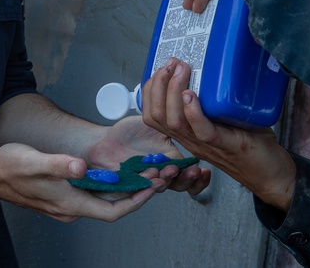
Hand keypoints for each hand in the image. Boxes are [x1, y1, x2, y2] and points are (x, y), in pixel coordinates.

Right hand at [0, 141, 163, 222]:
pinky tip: (117, 169)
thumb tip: (81, 167)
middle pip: (112, 206)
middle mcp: (71, 207)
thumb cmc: (11, 167)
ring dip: (125, 187)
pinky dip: (109, 184)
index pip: (111, 212)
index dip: (136, 202)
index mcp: (69, 204)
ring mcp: (67, 202)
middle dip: (137, 192)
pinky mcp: (64, 194)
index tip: (152, 188)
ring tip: (144, 171)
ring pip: (104, 199)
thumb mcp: (35, 162)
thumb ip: (59, 164)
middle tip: (157, 175)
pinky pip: (94, 193)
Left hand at [83, 115, 210, 196]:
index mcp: (169, 159)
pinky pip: (143, 189)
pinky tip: (153, 177)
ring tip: (169, 170)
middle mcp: (161, 173)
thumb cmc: (128, 133)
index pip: (188, 173)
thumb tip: (189, 119)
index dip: (198, 177)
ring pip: (163, 187)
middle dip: (188, 179)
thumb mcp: (156, 125)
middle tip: (192, 171)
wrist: (104, 141)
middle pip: (180, 184)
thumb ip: (173, 126)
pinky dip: (149, 184)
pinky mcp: (131, 185)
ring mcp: (146, 180)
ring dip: (169, 180)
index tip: (205, 171)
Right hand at [141, 58, 296, 210]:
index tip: (163, 67)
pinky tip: (191, 96)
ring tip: (182, 70)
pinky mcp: (225, 145)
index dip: (150, 89)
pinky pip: (202, 131)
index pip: (153, 114)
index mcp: (187, 133)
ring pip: (174, 122)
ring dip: (173, 92)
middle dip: (158, 85)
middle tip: (171, 64)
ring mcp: (206, 144)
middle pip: (158, 116)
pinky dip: (193, 113)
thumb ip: (214, 99)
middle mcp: (190, 140)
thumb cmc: (250, 144)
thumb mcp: (224, 117)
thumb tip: (213, 65)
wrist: (273, 175)